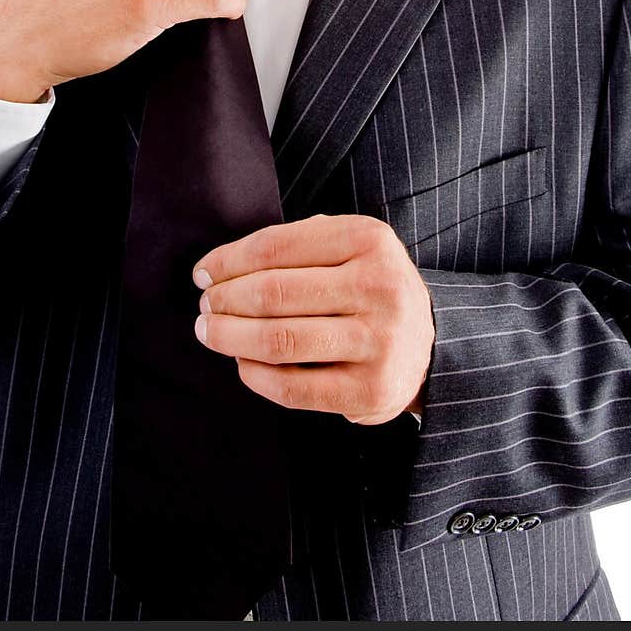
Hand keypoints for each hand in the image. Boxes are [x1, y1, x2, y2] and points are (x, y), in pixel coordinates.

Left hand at [191, 213, 433, 424]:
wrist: (428, 346)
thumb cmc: (367, 289)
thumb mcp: (347, 248)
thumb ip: (293, 247)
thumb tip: (216, 269)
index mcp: (369, 240)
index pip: (276, 247)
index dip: (229, 261)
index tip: (203, 274)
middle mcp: (379, 287)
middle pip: (274, 294)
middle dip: (225, 300)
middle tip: (205, 306)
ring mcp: (379, 341)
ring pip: (279, 341)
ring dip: (230, 337)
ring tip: (210, 332)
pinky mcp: (370, 390)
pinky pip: (294, 387)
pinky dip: (255, 376)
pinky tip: (242, 364)